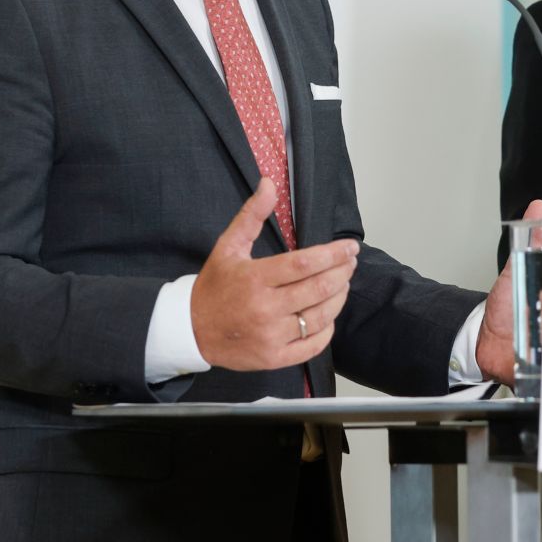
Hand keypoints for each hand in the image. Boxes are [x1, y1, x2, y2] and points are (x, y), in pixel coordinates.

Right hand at [191, 177, 359, 370]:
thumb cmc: (214, 286)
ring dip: (339, 298)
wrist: (190, 330)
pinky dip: (327, 329)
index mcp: (255, 278)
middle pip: (318, 289)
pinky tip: (329, 315)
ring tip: (343, 283)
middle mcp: (265, 308)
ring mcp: (270, 336)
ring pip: (319, 316)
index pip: (305, 263)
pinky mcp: (273, 358)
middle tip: (351, 262)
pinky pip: (311, 345)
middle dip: (342, 272)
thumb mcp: (228, 246)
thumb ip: (251, 215)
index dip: (333, 254)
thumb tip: (269, 183)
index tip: (350, 247)